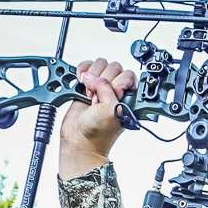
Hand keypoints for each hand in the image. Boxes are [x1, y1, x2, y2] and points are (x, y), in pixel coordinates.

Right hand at [59, 58, 137, 178]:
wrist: (79, 142)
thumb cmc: (98, 133)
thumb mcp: (109, 109)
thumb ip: (106, 88)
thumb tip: (92, 76)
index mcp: (128, 97)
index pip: (127, 74)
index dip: (117, 83)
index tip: (110, 96)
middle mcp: (116, 91)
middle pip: (113, 67)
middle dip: (102, 81)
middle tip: (97, 99)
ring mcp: (101, 87)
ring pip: (100, 65)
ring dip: (92, 77)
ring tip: (89, 95)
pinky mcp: (87, 85)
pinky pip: (86, 67)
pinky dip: (82, 71)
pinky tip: (81, 84)